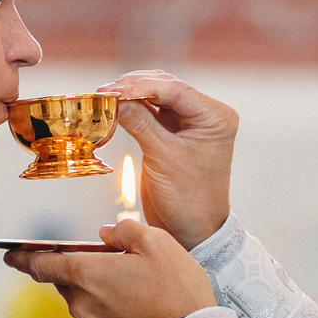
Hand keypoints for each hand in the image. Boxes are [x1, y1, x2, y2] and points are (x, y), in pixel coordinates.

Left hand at [5, 218, 215, 317]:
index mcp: (86, 273)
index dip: (22, 257)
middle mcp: (81, 301)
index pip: (40, 264)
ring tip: (130, 283)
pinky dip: (106, 307)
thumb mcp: (156, 242)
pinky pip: (95, 317)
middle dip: (76, 268)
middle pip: (64, 280)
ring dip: (94, 288)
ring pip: (81, 299)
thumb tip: (107, 235)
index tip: (10, 254)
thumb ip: (124, 231)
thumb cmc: (176, 289)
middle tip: (106, 260)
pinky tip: (133, 303)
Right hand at [100, 71, 237, 249]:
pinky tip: (113, 108)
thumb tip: (113, 98)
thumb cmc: (187, 200)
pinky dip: (132, 108)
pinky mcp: (174, 132)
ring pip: (156, 96)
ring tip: (104, 98)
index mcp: (215, 117)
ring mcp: (190, 122)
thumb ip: (139, 123)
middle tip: (103, 92)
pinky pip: (151, 111)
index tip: (113, 90)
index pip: (175, 89)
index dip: (141, 86)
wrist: (191, 231)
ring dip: (130, 95)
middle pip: (165, 87)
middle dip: (133, 88)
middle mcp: (206, 115)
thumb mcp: (162, 157)